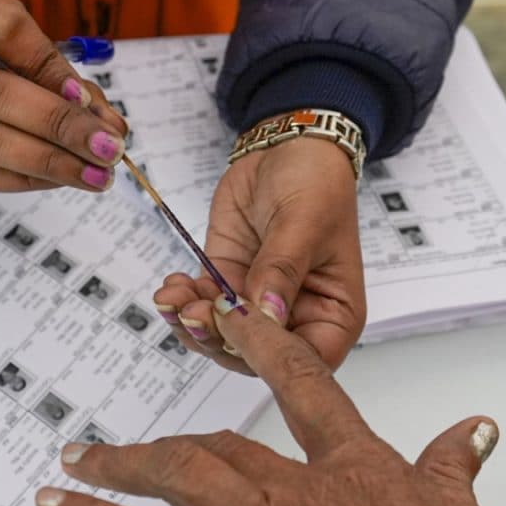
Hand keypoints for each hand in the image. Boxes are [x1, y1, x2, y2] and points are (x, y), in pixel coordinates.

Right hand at [0, 0, 127, 201]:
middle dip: (60, 125)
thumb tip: (108, 124)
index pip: (2, 28)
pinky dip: (28, 180)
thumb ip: (62, 80)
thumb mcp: (19, 57)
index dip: (48, 65)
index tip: (88, 99)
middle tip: (108, 149)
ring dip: (51, 162)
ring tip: (95, 175)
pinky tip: (61, 180)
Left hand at [153, 135, 365, 374]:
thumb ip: (281, 272)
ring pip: (221, 334)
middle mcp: (296, 316)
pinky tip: (172, 286)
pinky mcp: (227, 281)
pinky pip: (202, 306)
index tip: (238, 334)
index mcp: (333, 313)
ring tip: (174, 298)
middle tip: (192, 315)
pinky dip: (182, 302)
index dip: (270, 357)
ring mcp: (257, 301)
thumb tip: (265, 315)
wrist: (286, 146)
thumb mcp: (303, 224)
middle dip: (218, 338)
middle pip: (254, 354)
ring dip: (192, 323)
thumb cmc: (316, 182)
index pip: (304, 359)